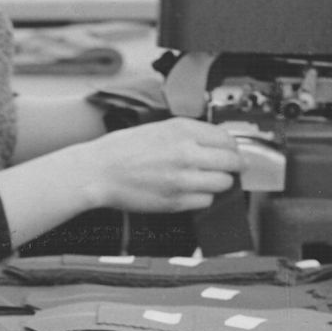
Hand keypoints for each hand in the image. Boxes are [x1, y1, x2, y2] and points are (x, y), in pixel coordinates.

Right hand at [76, 118, 245, 213]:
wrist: (98, 172)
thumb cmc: (121, 150)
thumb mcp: (158, 129)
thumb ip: (188, 134)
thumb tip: (214, 143)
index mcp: (182, 130)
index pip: (227, 139)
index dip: (232, 148)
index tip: (231, 152)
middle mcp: (186, 153)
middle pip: (232, 162)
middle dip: (233, 166)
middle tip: (229, 168)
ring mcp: (183, 179)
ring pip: (223, 183)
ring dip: (219, 183)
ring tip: (205, 181)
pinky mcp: (176, 201)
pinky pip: (206, 201)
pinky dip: (202, 198)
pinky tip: (190, 192)